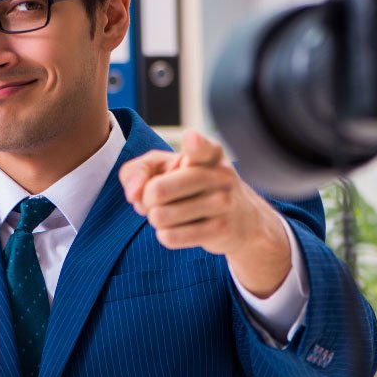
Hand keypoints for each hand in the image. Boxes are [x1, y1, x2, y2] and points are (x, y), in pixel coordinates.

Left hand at [118, 129, 290, 298]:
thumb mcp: (168, 168)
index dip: (194, 143)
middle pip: (157, 191)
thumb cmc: (193, 188)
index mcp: (209, 154)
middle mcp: (219, 175)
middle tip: (158, 200)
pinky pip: (170, 237)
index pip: (200, 146)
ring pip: (159, 217)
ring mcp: (223, 203)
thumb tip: (134, 194)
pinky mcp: (220, 230)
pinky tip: (181, 228)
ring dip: (156, 219)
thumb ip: (139, 169)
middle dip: (146, 200)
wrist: (242, 222)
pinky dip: (165, 235)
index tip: (192, 140)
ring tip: (173, 213)